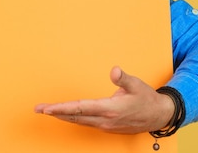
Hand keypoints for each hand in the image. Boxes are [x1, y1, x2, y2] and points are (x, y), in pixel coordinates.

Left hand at [34, 66, 173, 133]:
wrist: (159, 116)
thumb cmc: (146, 99)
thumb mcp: (137, 85)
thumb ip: (123, 78)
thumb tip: (114, 70)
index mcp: (110, 109)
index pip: (80, 108)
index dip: (62, 108)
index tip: (47, 108)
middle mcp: (105, 120)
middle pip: (74, 116)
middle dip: (55, 112)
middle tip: (38, 109)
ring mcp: (105, 125)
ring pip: (78, 121)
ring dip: (62, 116)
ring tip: (47, 111)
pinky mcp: (106, 126)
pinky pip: (84, 122)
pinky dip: (72, 118)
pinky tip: (65, 115)